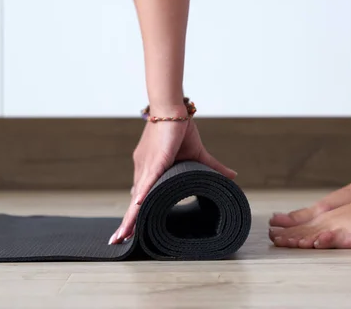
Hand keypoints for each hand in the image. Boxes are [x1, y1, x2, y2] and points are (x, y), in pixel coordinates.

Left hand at [108, 118, 236, 243]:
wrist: (174, 108)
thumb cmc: (180, 128)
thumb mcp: (198, 154)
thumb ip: (213, 167)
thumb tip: (232, 176)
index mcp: (150, 170)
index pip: (140, 198)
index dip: (134, 215)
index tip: (128, 232)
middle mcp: (143, 170)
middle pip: (133, 203)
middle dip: (127, 223)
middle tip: (117, 241)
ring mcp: (147, 166)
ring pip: (136, 197)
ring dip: (129, 217)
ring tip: (122, 236)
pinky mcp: (156, 159)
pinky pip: (147, 180)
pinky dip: (142, 193)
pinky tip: (137, 207)